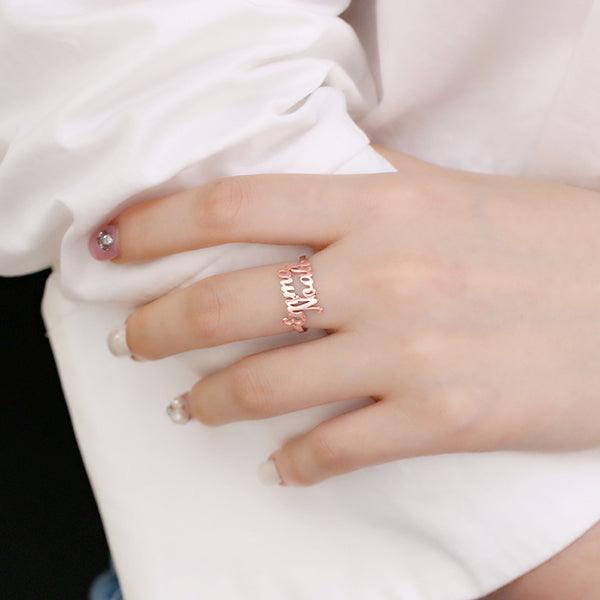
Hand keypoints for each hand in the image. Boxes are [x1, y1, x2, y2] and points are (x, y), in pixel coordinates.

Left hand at [89, 148, 599, 485]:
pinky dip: (296, 464)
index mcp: (381, 205)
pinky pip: (337, 449)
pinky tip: (280, 466)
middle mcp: (384, 274)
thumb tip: (302, 172)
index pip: (236, 206)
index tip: (115, 246)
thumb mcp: (450, 192)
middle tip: (131, 340)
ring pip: (266, 384)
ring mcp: (410, 350)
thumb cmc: (545, 240)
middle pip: (227, 301)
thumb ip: (368, 184)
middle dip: (157, 326)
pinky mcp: (442, 417)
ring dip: (209, 401)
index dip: (158, 224)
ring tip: (189, 406)